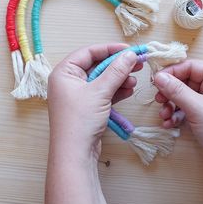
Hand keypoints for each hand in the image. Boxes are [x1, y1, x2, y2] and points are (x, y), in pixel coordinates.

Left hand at [47, 43, 140, 159]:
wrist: (76, 154)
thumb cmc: (80, 120)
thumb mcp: (100, 91)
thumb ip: (116, 71)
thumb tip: (131, 54)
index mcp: (65, 72)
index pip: (89, 52)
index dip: (110, 49)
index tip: (128, 49)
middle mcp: (70, 81)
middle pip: (98, 66)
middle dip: (118, 66)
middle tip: (137, 63)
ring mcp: (80, 94)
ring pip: (104, 80)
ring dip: (120, 79)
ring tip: (134, 81)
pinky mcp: (89, 106)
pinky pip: (105, 92)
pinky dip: (117, 91)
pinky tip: (129, 91)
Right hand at [154, 59, 202, 169]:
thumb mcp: (198, 107)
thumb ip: (176, 90)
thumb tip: (158, 76)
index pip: (190, 66)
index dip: (172, 72)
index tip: (155, 80)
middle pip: (184, 81)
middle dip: (170, 91)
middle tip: (158, 99)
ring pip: (183, 96)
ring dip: (170, 105)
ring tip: (164, 115)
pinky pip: (185, 109)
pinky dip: (176, 115)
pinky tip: (169, 123)